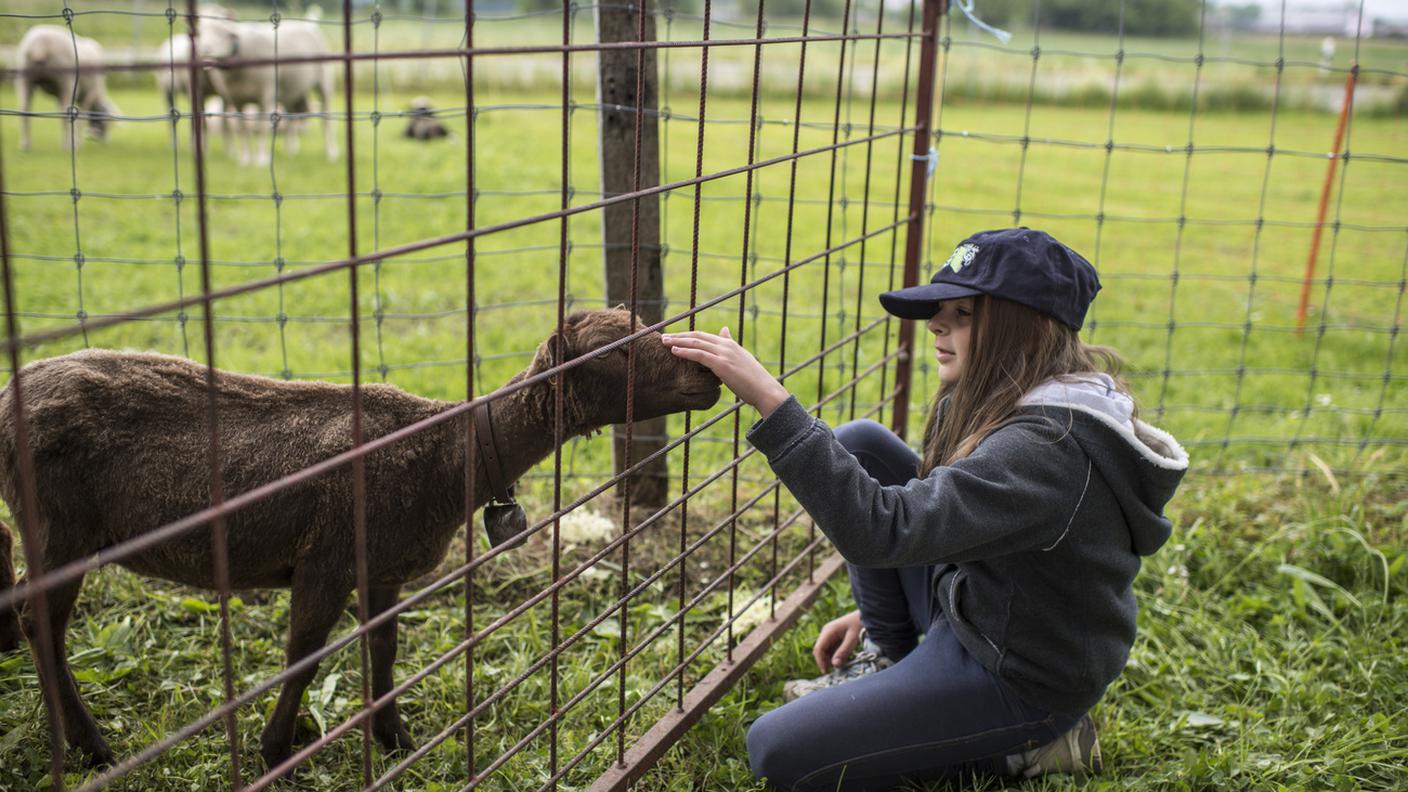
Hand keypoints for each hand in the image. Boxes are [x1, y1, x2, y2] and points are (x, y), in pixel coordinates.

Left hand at [660, 326, 789, 417]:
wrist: (765, 390)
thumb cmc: (753, 380)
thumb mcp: (741, 358)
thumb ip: (731, 345)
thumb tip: (724, 330)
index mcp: (730, 344)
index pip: (704, 335)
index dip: (687, 334)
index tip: (674, 336)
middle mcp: (726, 345)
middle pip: (697, 335)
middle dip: (679, 335)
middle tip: (663, 336)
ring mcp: (724, 354)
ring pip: (696, 343)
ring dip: (678, 341)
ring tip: (664, 341)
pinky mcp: (721, 364)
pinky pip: (699, 355)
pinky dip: (685, 351)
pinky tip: (674, 351)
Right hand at [812, 609, 862, 671]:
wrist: (867, 614)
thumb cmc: (860, 624)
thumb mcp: (853, 639)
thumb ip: (843, 652)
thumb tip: (834, 665)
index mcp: (828, 631)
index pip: (819, 648)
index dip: (821, 661)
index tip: (827, 672)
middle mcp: (826, 632)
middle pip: (819, 650)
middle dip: (824, 661)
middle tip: (832, 672)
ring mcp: (830, 634)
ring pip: (824, 650)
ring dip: (828, 659)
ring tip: (838, 667)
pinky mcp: (834, 636)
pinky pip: (830, 648)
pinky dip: (833, 655)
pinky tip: (841, 660)